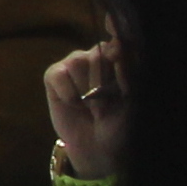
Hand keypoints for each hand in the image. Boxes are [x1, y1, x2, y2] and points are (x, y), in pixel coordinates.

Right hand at [46, 43, 128, 180]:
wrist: (96, 146)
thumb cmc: (119, 123)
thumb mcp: (131, 100)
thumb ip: (127, 72)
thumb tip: (116, 48)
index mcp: (122, 58)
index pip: (120, 41)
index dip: (117, 39)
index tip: (116, 51)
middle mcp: (99, 54)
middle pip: (98, 54)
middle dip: (101, 85)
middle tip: (105, 107)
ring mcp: (75, 62)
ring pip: (78, 64)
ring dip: (85, 93)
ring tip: (90, 107)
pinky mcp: (55, 74)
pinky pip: (59, 76)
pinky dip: (67, 95)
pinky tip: (73, 104)